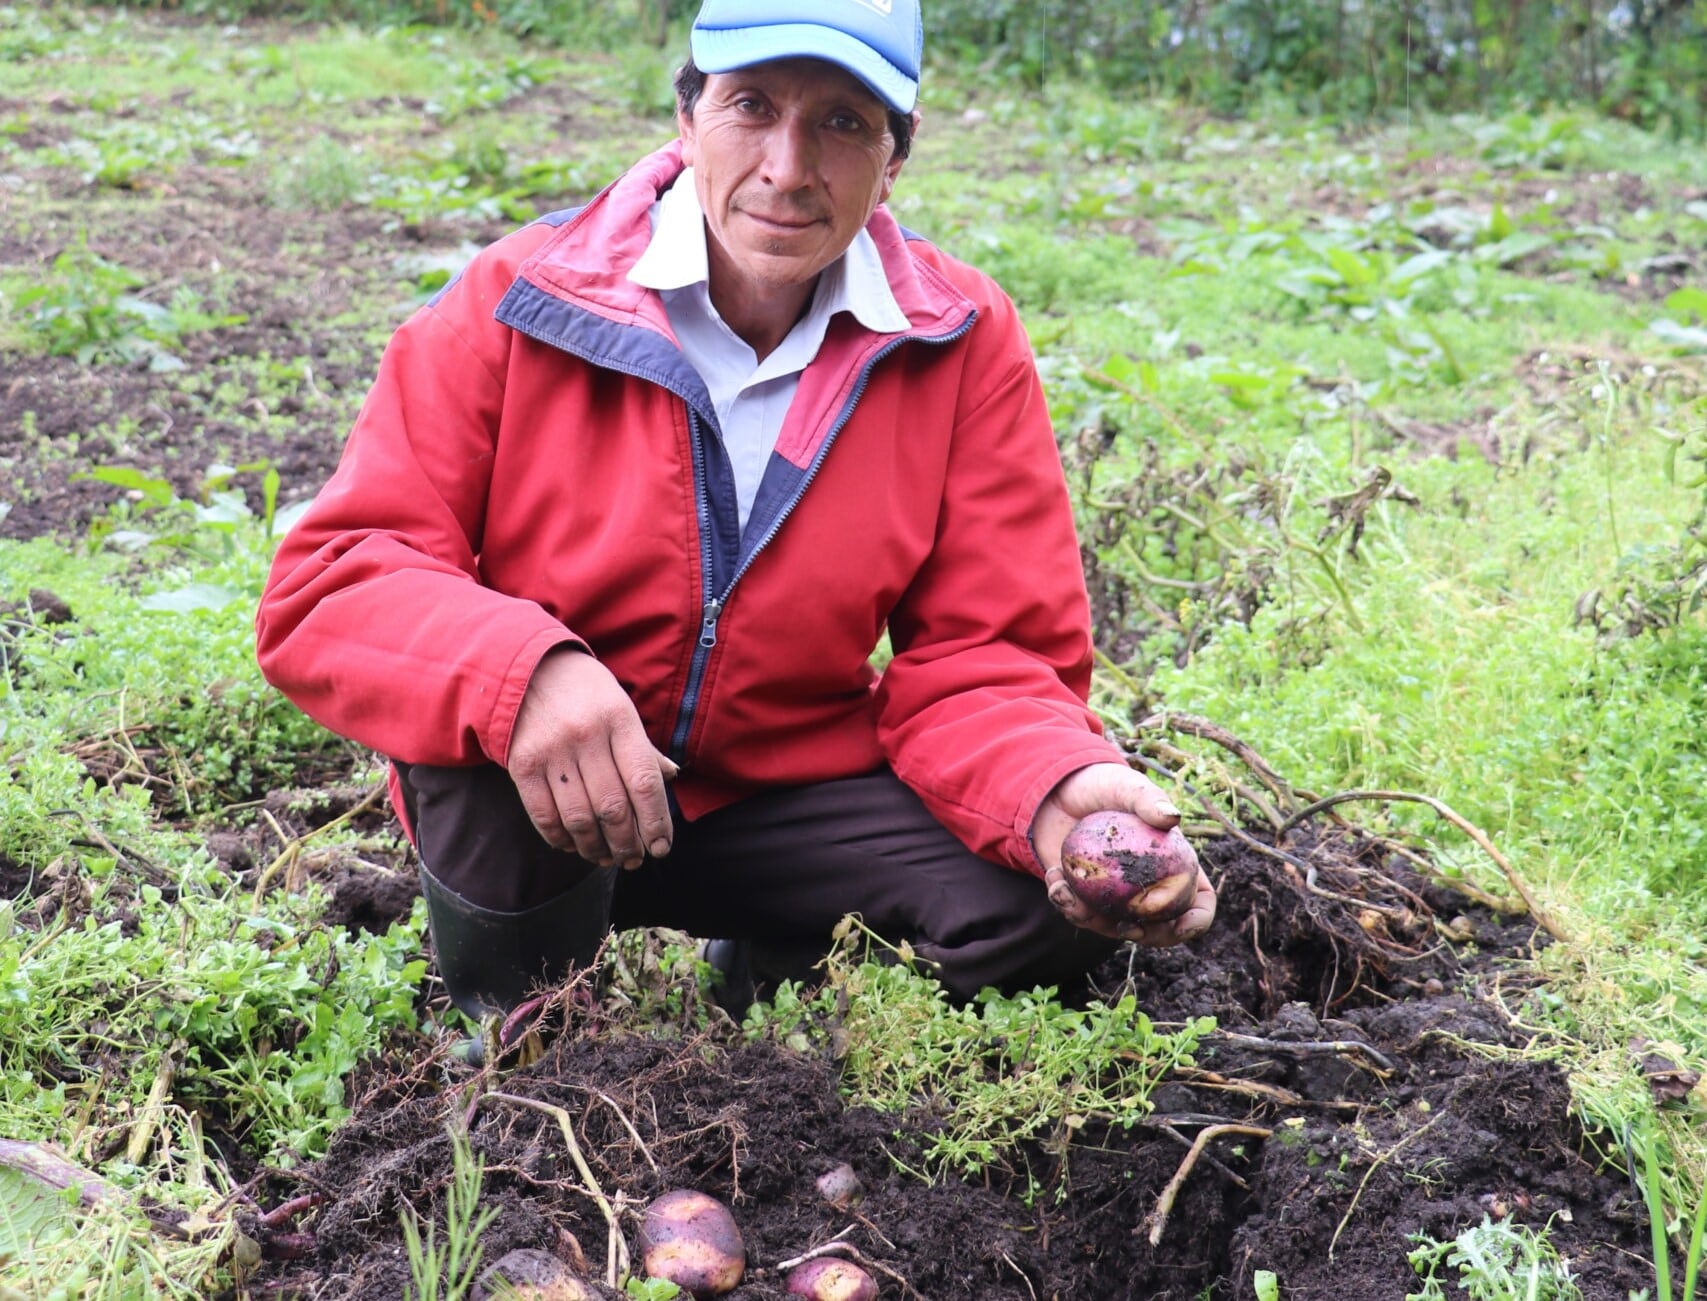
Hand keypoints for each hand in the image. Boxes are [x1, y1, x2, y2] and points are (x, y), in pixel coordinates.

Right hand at [505, 647, 677, 868]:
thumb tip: (671, 777)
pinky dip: (561, 839)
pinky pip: (544, 815)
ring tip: (608, 859)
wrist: (525, 667)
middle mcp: (587, 735)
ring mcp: (552, 750)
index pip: (644, 782)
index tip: (662, 847)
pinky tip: (574, 846)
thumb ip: (642, 746)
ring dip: (597, 849)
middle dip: (628, 843)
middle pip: (613, 807)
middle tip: (635, 860)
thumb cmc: (584, 692)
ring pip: (580, 818)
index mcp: (619, 719)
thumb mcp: (620, 706)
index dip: (656, 822)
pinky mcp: (522, 764)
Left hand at [1031, 762, 1215, 945]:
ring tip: (1071, 898)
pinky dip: (1066, 904)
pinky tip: (1054, 881)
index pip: (1199, 901)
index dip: (1197, 920)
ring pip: (1115, 928)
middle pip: (1162, 930)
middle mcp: (1149, 887)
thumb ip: (1147, 799)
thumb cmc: (1102, 785)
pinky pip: (1080, 914)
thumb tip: (1172, 818)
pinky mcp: (1084, 898)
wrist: (1057, 790)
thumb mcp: (1126, 785)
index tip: (1182, 924)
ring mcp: (1117, 897)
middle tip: (1126, 927)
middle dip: (1147, 937)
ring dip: (1094, 922)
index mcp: (1175, 864)